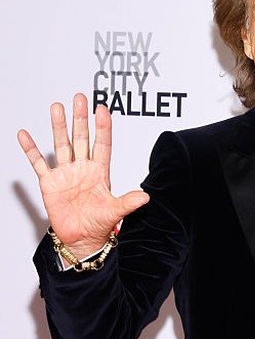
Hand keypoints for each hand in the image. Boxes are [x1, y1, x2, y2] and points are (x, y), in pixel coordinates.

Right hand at [18, 93, 148, 259]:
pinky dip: (31, 150)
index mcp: (99, 173)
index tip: (103, 110)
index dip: (103, 128)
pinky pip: (38, 163)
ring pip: (61, 145)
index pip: (102, 145)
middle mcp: (82, 169)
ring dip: (59, 127)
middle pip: (81, 138)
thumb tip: (145, 197)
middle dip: (80, 119)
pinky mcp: (50, 183)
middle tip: (80, 99)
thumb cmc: (99, 225)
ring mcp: (65, 173)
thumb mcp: (115, 212)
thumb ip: (128, 202)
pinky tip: (25, 135)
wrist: (81, 240)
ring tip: (57, 108)